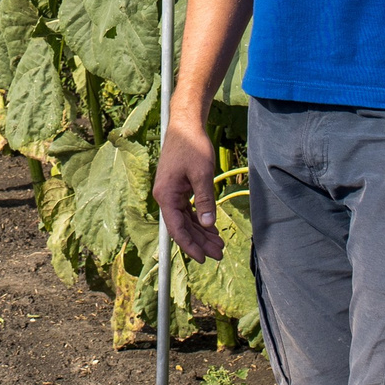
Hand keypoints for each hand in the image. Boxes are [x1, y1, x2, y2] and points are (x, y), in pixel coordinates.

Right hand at [153, 118, 224, 261]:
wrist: (185, 126)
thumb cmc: (192, 146)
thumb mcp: (202, 173)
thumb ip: (205, 199)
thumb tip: (208, 223)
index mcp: (166, 195)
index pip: (177, 228)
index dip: (190, 246)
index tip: (203, 259)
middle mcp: (166, 197)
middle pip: (182, 227)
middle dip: (200, 242)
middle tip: (219, 254)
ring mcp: (172, 193)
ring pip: (186, 220)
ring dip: (201, 233)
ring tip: (218, 245)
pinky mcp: (178, 189)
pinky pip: (188, 210)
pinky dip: (200, 220)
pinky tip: (211, 228)